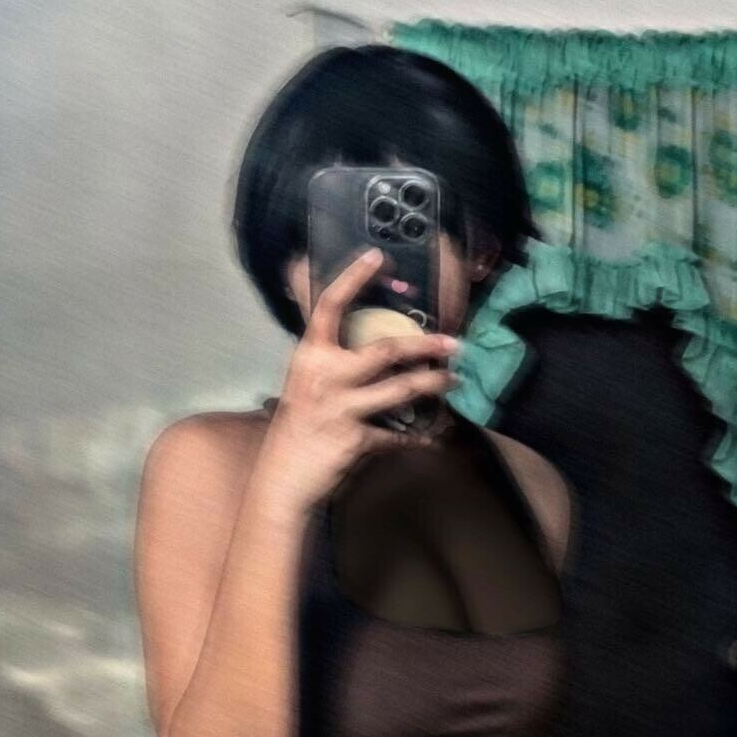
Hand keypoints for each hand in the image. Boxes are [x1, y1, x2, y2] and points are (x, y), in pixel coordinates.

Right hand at [259, 247, 459, 509]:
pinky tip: (435, 435)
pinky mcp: (357, 441)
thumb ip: (328, 361)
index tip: (378, 256)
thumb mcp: (304, 385)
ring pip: (401, 389)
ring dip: (434, 384)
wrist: (281, 480)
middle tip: (454, 341)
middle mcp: (325, 377)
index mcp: (309, 357)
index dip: (353, 278)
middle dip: (426, 345)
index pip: (329, 306)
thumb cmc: (296, 429)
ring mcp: (341, 409)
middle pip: (385, 350)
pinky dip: (419, 436)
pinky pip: (398, 435)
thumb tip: (355, 339)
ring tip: (455, 380)